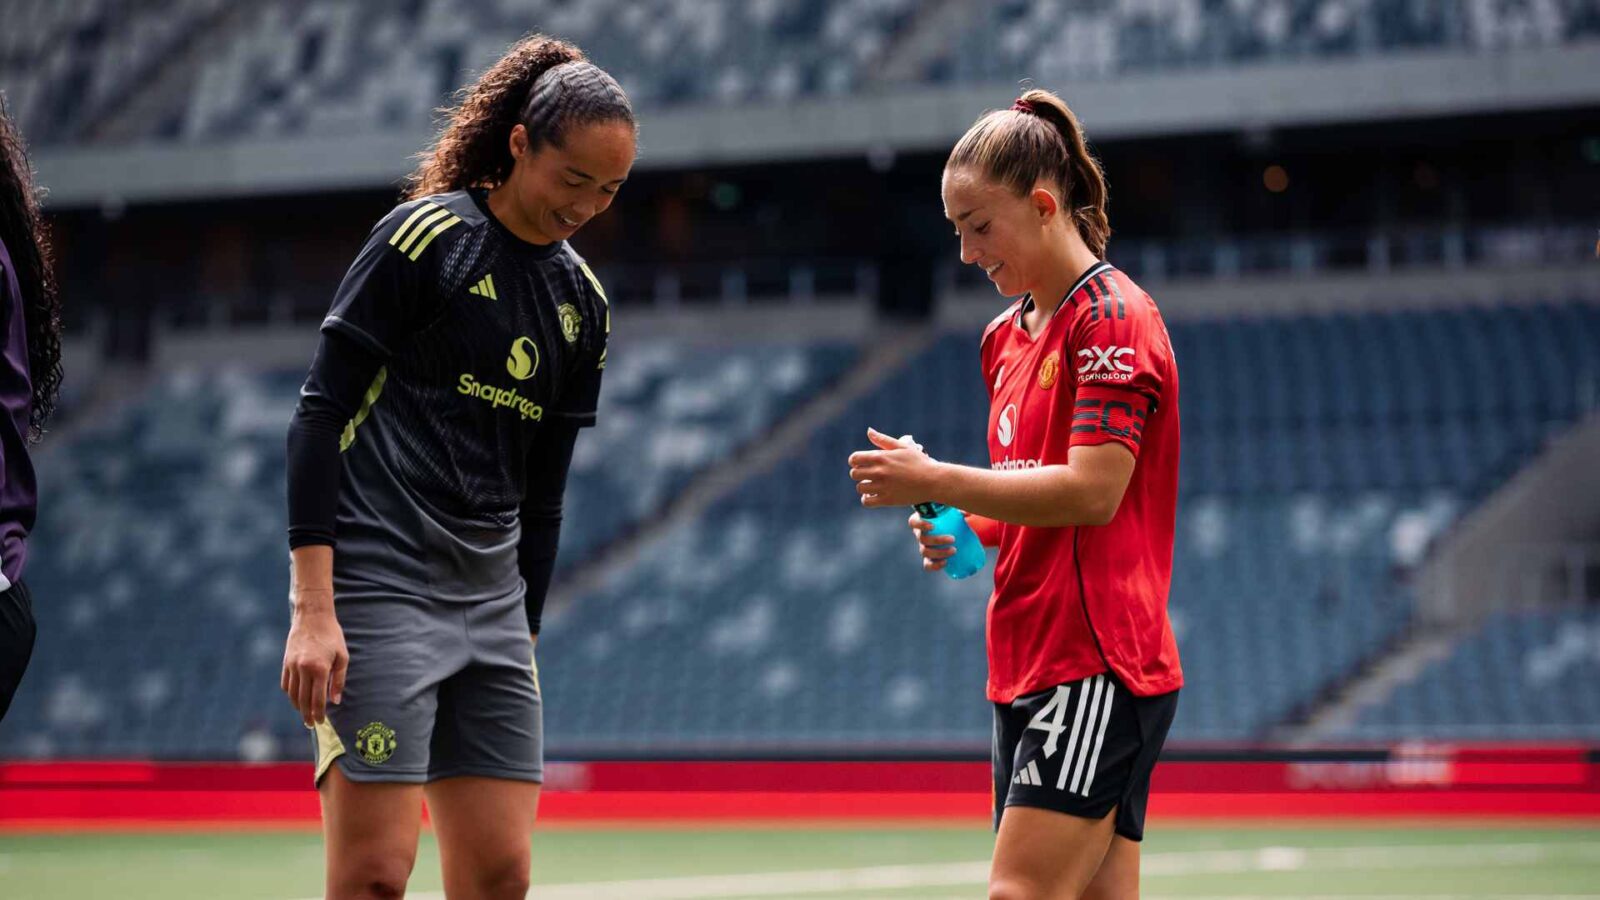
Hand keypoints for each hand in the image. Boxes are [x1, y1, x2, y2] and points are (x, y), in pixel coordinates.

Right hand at [281, 590, 347, 727]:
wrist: (313, 616)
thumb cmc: (332, 636)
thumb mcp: (342, 657)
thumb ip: (338, 680)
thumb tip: (335, 701)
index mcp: (319, 668)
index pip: (317, 699)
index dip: (318, 713)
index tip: (320, 722)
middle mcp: (303, 669)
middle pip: (303, 700)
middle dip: (307, 714)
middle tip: (310, 725)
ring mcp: (292, 665)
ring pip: (292, 693)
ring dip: (297, 706)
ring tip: (304, 714)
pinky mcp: (286, 662)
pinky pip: (286, 683)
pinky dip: (290, 694)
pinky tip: (296, 698)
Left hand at [848, 427, 939, 507]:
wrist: (933, 480)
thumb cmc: (919, 462)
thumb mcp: (902, 447)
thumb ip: (883, 440)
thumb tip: (869, 431)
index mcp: (881, 457)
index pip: (854, 459)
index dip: (855, 461)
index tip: (862, 464)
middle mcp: (879, 472)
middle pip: (854, 474)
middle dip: (859, 473)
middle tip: (868, 475)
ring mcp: (883, 487)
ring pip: (860, 487)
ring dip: (864, 486)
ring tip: (872, 485)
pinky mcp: (887, 500)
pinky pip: (866, 501)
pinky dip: (867, 499)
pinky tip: (874, 495)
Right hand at [909, 510, 956, 571]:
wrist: (954, 532)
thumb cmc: (949, 518)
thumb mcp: (952, 512)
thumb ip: (958, 511)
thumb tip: (966, 513)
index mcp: (921, 521)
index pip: (913, 522)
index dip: (920, 525)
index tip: (932, 526)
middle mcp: (920, 535)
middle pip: (922, 539)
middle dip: (937, 540)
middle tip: (953, 539)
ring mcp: (923, 548)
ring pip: (925, 552)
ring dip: (939, 553)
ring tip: (954, 550)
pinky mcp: (929, 559)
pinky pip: (928, 565)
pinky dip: (935, 565)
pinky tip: (945, 563)